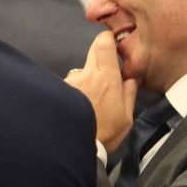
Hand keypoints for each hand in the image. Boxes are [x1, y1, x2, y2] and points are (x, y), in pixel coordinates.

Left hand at [65, 31, 136, 152]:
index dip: (107, 39)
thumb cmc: (103, 134)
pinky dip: (73, 94)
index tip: (112, 43)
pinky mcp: (57, 91)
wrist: (72, 147)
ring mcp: (69, 82)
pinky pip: (69, 87)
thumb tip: (130, 79)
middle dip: (100, 60)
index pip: (103, 43)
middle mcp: (85, 74)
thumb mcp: (126, 117)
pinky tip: (75, 109)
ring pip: (80, 73)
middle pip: (92, 53)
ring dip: (85, 83)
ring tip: (88, 104)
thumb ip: (129, 93)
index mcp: (106, 77)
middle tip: (105, 79)